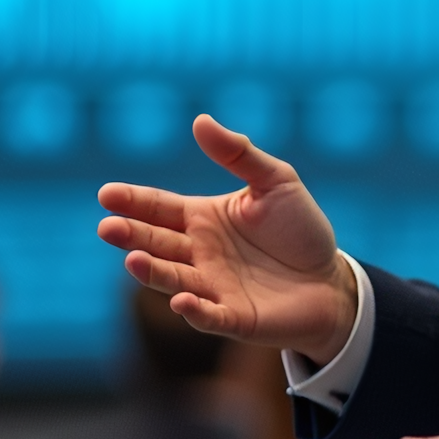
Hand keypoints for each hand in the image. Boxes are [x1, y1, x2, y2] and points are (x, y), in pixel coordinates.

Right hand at [98, 114, 357, 362]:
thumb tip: (200, 120)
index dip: (133, 201)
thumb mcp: (275, 181)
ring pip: (174, 279)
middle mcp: (199, 254)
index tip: (107, 194)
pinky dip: (194, 311)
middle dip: (131, 236)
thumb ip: (238, 154)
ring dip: (153, 272)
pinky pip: (209, 316)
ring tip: (134, 260)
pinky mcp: (234, 318)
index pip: (159, 208)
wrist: (332, 279)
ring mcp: (213, 288)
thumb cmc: (299, 228)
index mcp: (202, 219)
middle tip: (108, 227)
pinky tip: (181, 301)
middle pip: (156, 243)